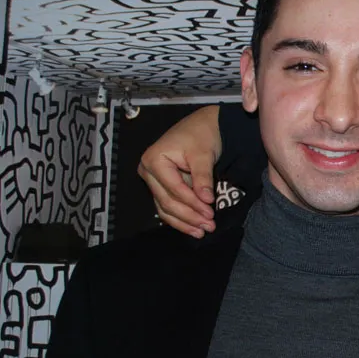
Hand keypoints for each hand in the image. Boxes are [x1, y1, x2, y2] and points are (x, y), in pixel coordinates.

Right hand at [137, 105, 221, 237]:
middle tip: (209, 226)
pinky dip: (181, 217)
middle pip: (167, 201)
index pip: (174, 189)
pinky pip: (168, 205)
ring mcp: (152, 180)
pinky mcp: (161, 186)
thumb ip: (203, 178)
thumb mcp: (203, 154)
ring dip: (184, 222)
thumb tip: (206, 201)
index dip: (192, 203)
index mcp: (154, 160)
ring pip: (165, 207)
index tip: (210, 212)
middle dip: (189, 216)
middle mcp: (148, 171)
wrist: (203, 125)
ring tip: (202, 232)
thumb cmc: (202, 135)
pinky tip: (194, 228)